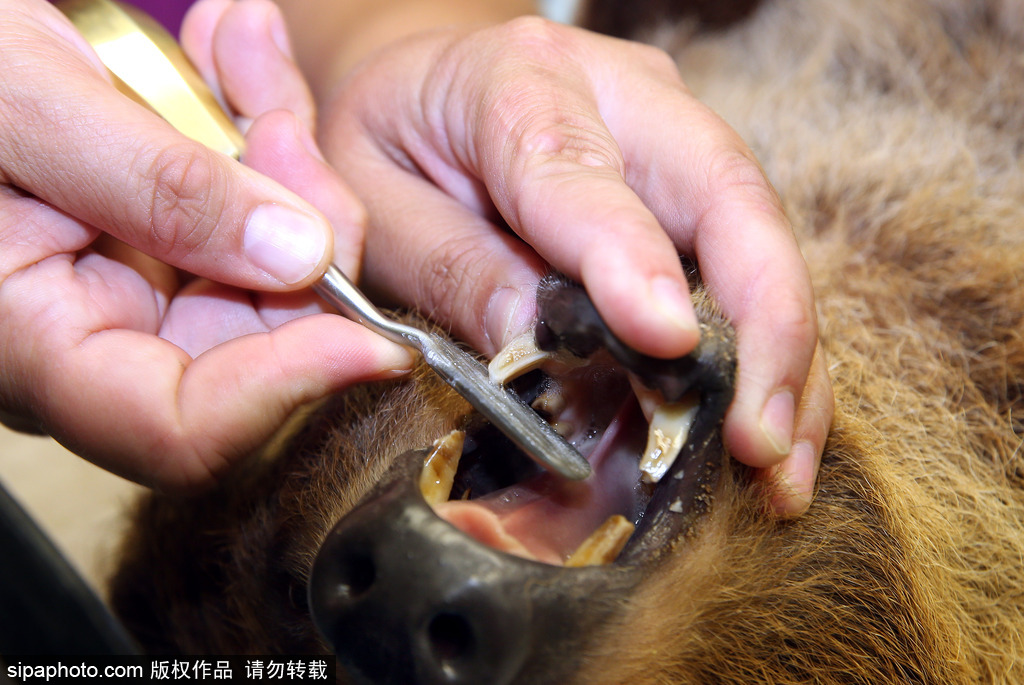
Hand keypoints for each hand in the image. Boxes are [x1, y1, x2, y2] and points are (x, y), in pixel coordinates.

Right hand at [0, 0, 410, 490]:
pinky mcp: (169, 237)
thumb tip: (300, 257)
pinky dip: (256, 132)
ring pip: (275, 265)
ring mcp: (143, 287)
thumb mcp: (24, 106)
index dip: (287, 391)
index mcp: (37, 346)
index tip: (373, 339)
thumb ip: (159, 187)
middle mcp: (103, 336)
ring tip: (244, 48)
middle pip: (261, 340)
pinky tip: (232, 55)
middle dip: (304, 229)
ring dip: (285, 158)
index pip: (182, 429)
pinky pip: (251, 210)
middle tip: (282, 121)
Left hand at [305, 16, 833, 515]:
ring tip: (782, 465)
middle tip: (760, 441)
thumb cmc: (390, 134)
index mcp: (519, 79)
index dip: (629, 258)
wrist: (424, 75)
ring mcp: (673, 134)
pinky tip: (774, 427)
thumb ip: (448, 264)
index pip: (580, 169)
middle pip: (727, 196)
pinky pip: (748, 265)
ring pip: (761, 238)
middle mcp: (623, 94)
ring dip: (785, 358)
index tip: (666, 341)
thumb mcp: (374, 195)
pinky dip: (767, 354)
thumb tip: (530, 346)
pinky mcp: (694, 182)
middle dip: (763, 325)